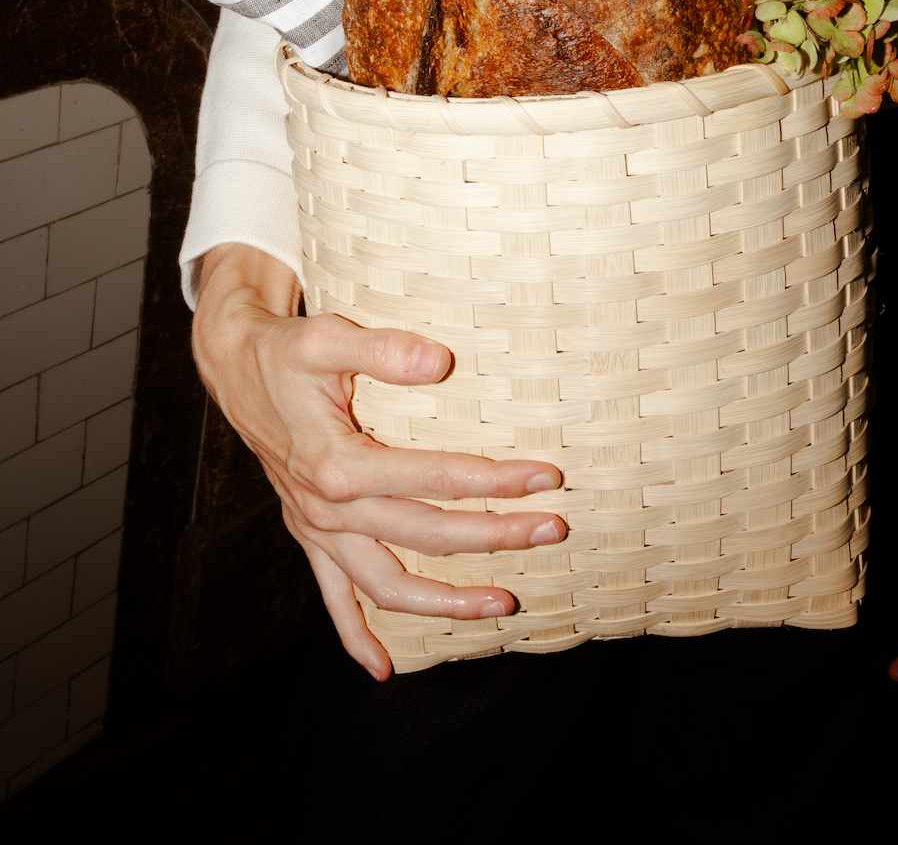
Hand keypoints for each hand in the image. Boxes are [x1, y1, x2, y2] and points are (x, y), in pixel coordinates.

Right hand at [192, 244, 567, 680]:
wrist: (234, 367)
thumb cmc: (286, 350)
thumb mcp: (326, 337)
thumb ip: (384, 350)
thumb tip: (441, 363)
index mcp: (336, 464)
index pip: (434, 480)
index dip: (494, 482)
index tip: (546, 477)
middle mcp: (326, 507)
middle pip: (426, 535)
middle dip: (495, 536)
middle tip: (553, 529)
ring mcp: (317, 529)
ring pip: (388, 583)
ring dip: (447, 600)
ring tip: (504, 605)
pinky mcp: (310, 534)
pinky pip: (333, 598)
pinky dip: (355, 635)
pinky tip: (382, 669)